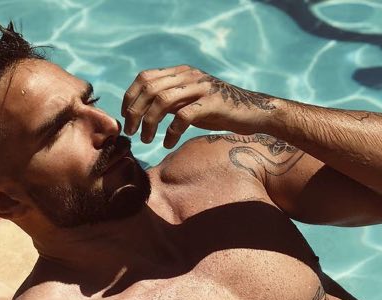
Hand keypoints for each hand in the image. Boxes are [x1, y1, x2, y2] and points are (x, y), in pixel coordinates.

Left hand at [121, 65, 278, 148]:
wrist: (255, 112)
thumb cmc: (222, 111)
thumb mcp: (193, 101)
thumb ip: (172, 100)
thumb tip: (145, 110)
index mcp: (182, 72)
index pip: (145, 77)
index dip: (130, 97)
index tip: (126, 118)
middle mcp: (189, 76)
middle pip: (149, 89)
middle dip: (135, 112)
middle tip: (131, 132)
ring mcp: (201, 88)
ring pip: (162, 101)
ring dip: (149, 122)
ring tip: (146, 140)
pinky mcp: (212, 103)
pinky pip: (183, 116)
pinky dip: (171, 132)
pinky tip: (168, 144)